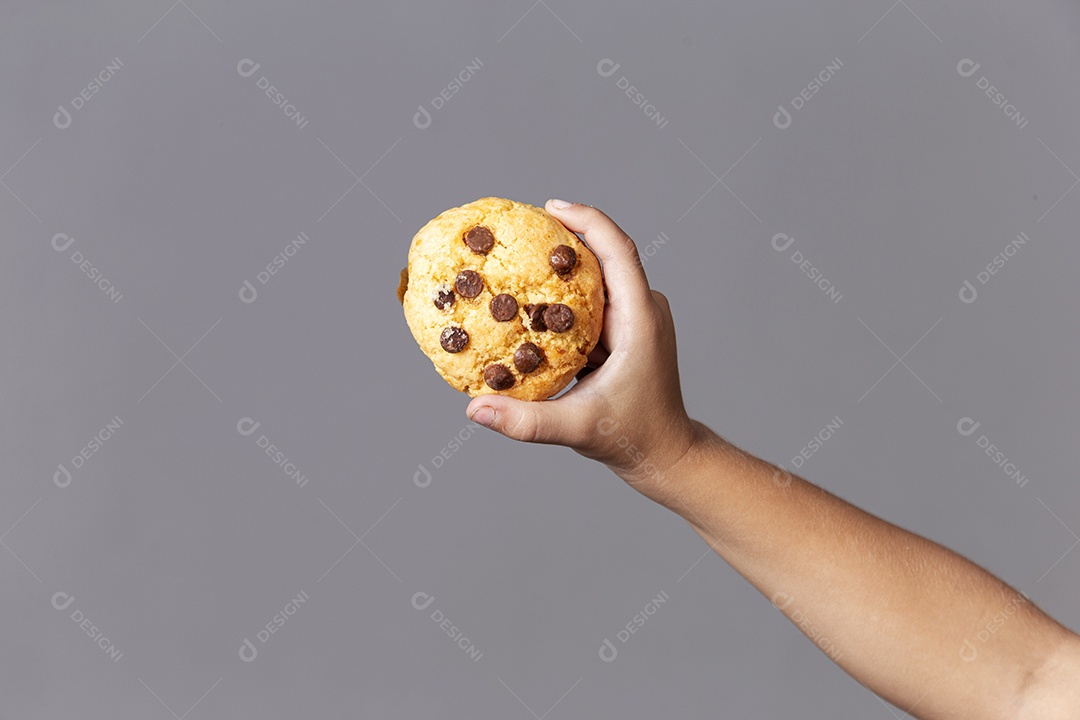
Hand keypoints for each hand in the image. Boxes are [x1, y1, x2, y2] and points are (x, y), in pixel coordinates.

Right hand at [465, 200, 699, 496]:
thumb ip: (526, 421)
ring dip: (562, 264)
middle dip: (564, 236)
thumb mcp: (577, 430)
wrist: (666, 456)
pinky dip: (563, 294)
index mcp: (640, 321)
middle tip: (519, 227)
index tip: (550, 207)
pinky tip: (530, 300)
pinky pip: (594, 299)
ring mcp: (637, 319)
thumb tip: (475, 410)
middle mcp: (643, 311)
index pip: (618, 252)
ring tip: (519, 254)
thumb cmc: (632, 439)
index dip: (587, 221)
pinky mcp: (626, 330)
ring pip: (599, 276)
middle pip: (605, 254)